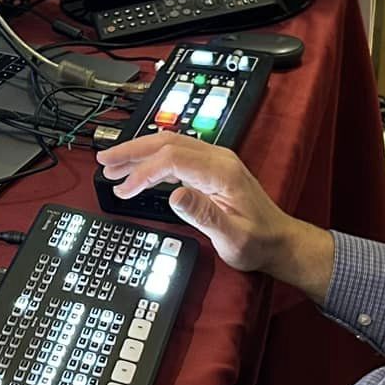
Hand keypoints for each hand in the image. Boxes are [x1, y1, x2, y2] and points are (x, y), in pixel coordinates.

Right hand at [97, 134, 333, 297]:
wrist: (280, 241)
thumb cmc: (259, 242)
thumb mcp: (232, 237)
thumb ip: (203, 215)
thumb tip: (175, 195)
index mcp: (222, 172)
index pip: (172, 159)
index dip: (143, 172)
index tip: (124, 190)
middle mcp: (218, 159)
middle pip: (166, 142)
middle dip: (132, 151)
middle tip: (103, 161)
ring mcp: (215, 161)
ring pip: (169, 145)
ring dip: (138, 154)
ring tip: (112, 168)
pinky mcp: (211, 169)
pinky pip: (176, 155)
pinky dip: (152, 162)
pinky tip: (137, 173)